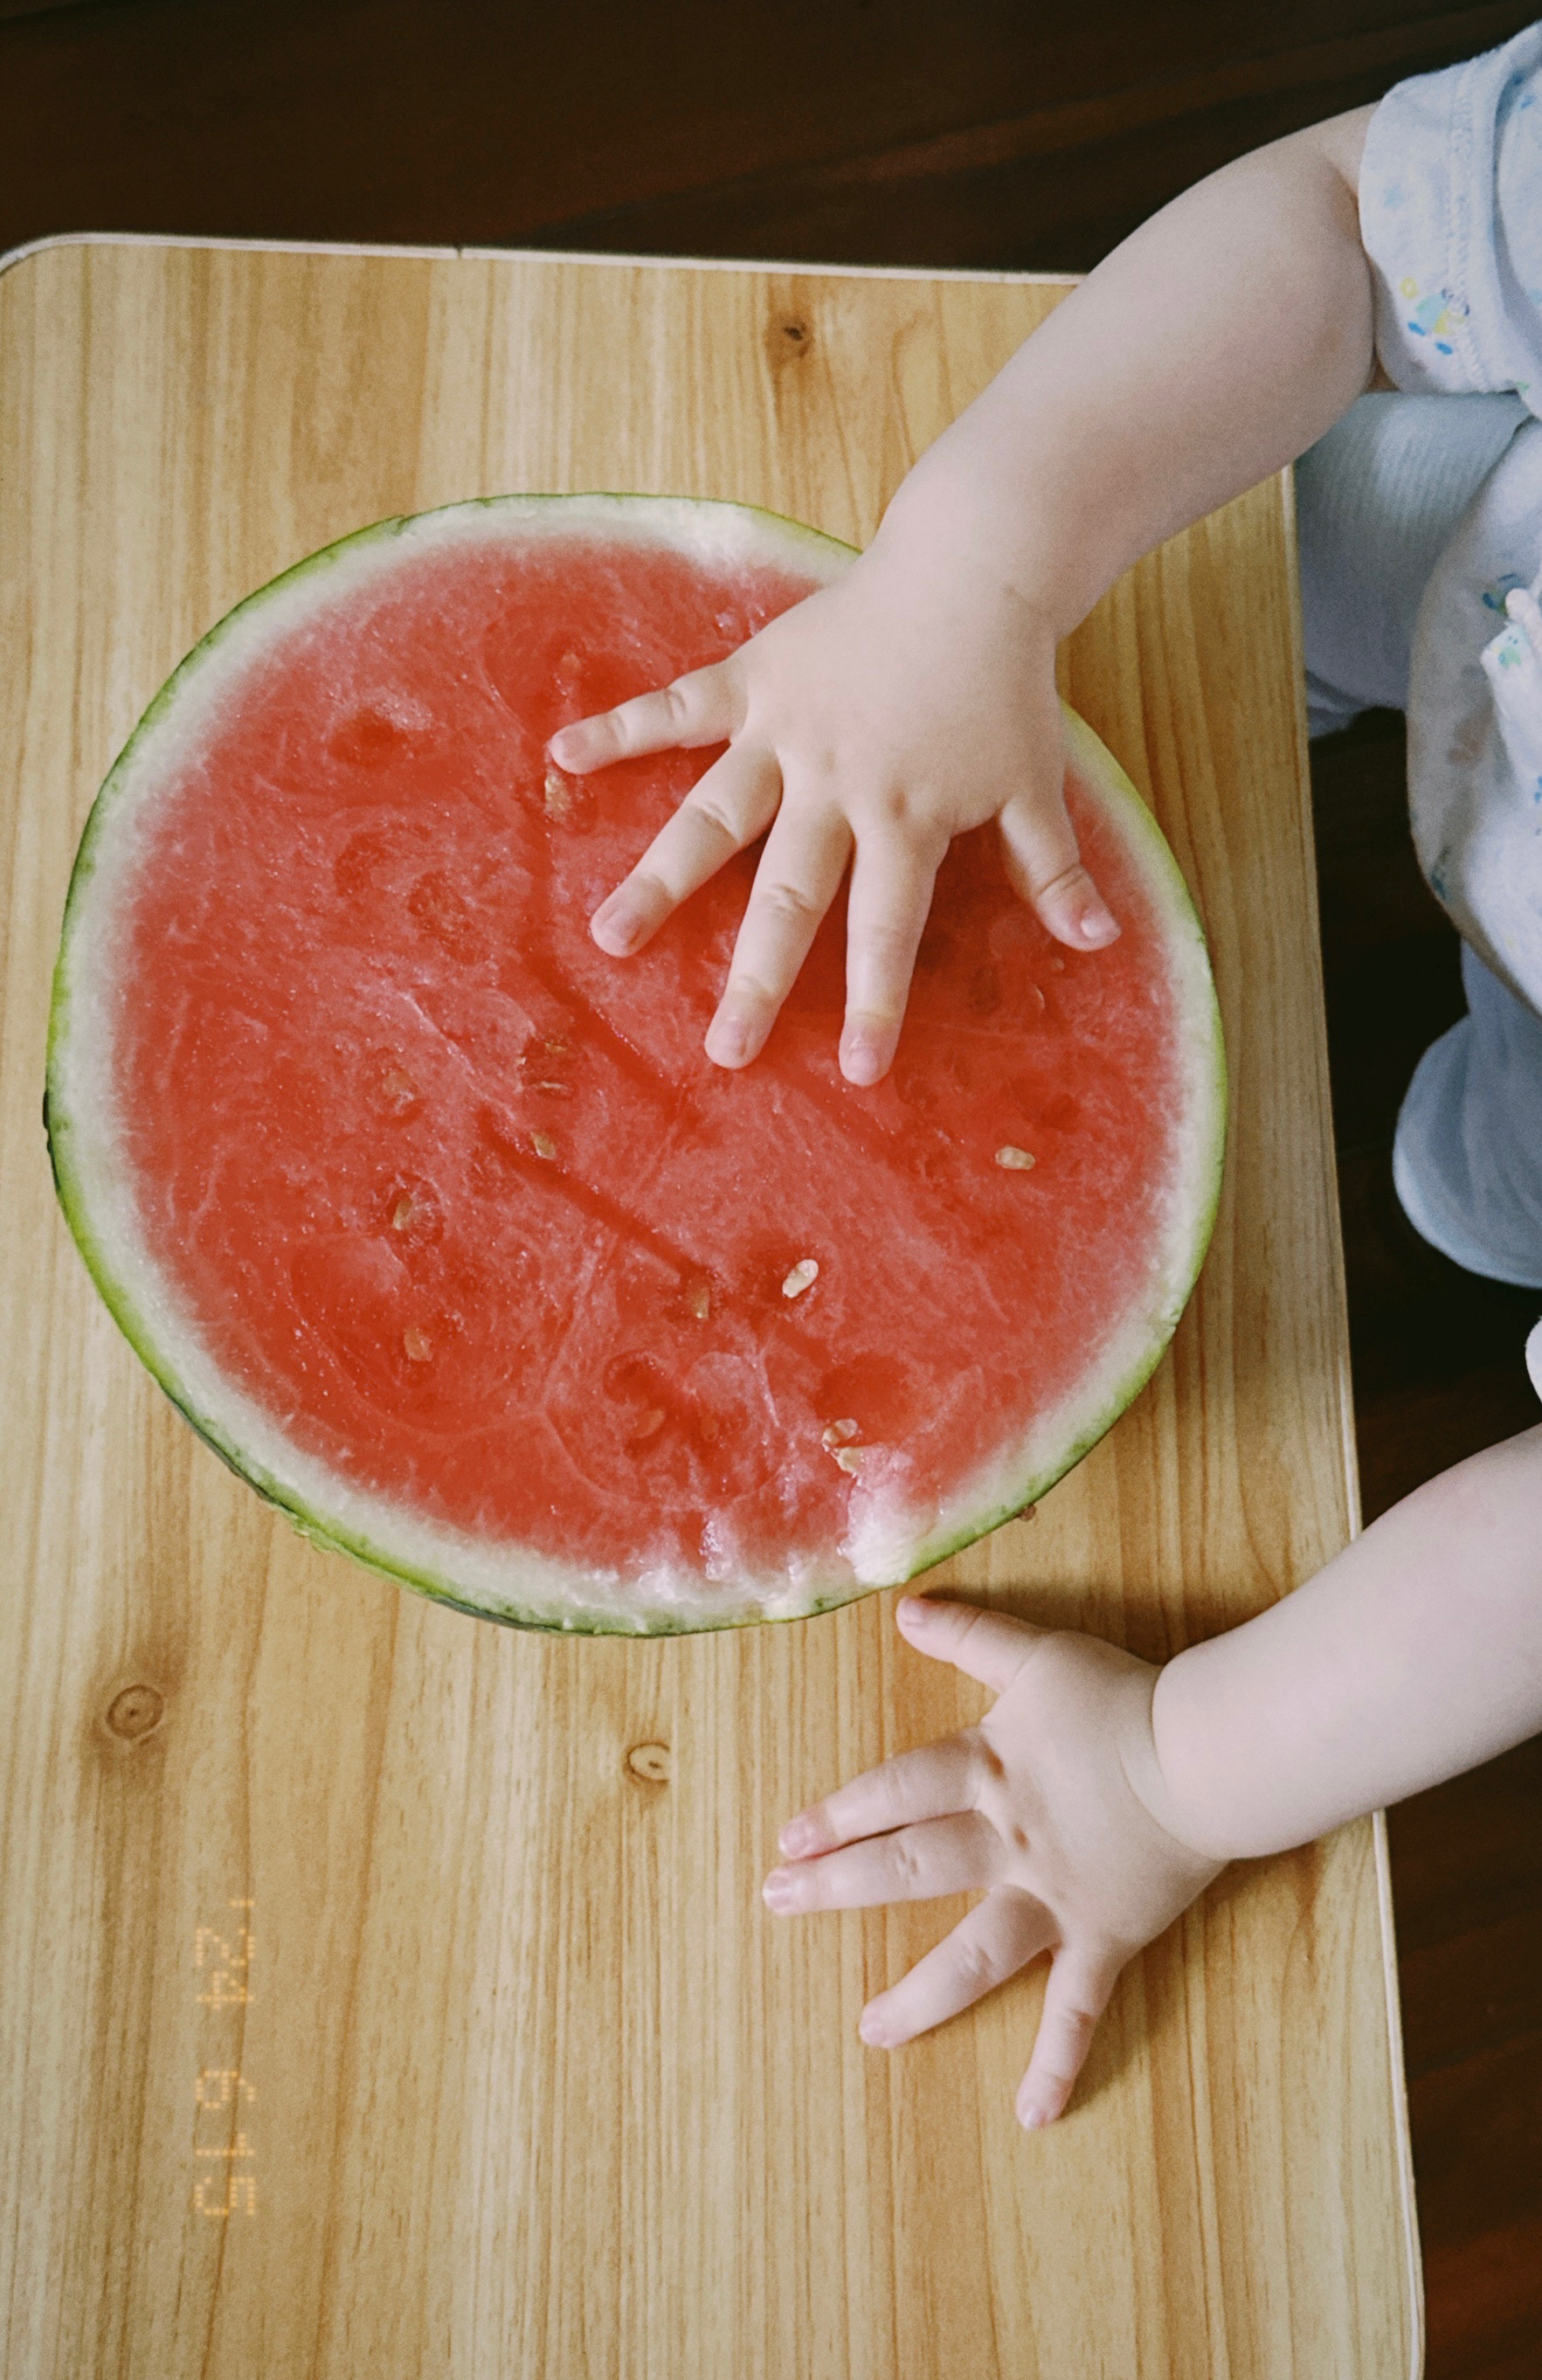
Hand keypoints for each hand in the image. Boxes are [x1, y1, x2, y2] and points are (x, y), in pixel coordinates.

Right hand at [547, 529, 1118, 1086]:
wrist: (973, 568)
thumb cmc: (1005, 685)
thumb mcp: (1036, 782)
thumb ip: (1054, 869)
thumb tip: (1100, 947)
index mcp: (906, 816)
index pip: (888, 925)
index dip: (875, 999)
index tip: (856, 1072)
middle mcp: (836, 784)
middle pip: (789, 894)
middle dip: (756, 978)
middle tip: (721, 1051)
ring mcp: (785, 732)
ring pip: (713, 817)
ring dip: (660, 880)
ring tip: (610, 939)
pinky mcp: (752, 679)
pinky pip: (677, 708)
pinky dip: (620, 728)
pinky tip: (561, 758)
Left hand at [761, 1596, 1223, 2127]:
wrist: (1209, 1753)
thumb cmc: (1124, 1699)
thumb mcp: (1038, 1654)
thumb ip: (970, 1636)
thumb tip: (904, 1607)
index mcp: (986, 1772)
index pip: (895, 1793)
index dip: (840, 1813)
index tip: (789, 1839)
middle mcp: (1006, 1841)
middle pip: (910, 1867)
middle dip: (838, 1888)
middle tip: (777, 1905)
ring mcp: (1053, 1898)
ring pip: (975, 1956)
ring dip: (921, 1998)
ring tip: (871, 2032)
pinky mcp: (1104, 1937)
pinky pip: (1077, 2009)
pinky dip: (1057, 2062)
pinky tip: (1030, 2114)